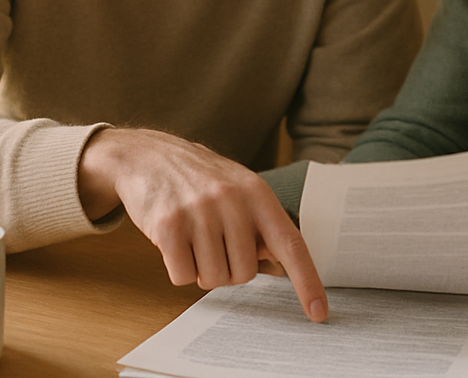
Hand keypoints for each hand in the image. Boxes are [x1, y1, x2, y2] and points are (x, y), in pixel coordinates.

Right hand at [78, 128, 326, 320]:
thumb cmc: (201, 180)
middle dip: (228, 269)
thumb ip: (260, 226)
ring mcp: (199, 211)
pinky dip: (178, 268)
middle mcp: (232, 200)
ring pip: (213, 279)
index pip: (290, 243)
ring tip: (193, 237)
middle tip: (213, 242)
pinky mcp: (168, 225)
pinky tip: (174, 240)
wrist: (149, 155)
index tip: (319, 312)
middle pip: (244, 273)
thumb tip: (281, 267)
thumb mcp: (239, 190)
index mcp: (257, 193)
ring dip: (202, 269)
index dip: (307, 281)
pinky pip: (182, 276)